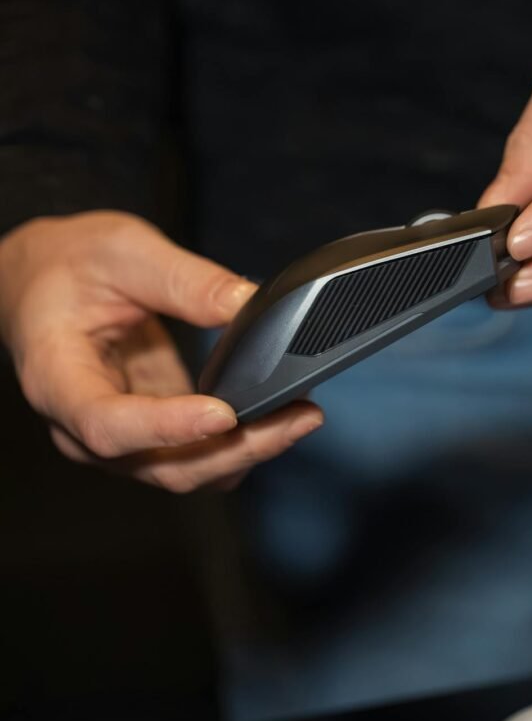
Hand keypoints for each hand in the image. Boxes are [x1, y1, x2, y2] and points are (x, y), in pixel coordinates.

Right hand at [0, 211, 322, 490]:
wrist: (42, 281)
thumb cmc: (66, 265)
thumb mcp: (122, 250)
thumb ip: (184, 279)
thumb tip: (246, 303)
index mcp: (58, 379)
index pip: (108, 425)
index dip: (168, 427)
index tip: (224, 414)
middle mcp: (83, 426)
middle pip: (162, 464)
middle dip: (236, 450)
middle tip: (297, 417)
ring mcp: (119, 438)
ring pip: (187, 470)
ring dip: (247, 452)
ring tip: (300, 416)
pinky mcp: (150, 433)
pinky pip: (198, 455)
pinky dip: (240, 444)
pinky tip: (277, 416)